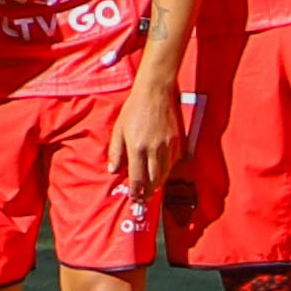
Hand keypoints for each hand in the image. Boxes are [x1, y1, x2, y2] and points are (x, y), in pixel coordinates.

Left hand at [108, 80, 180, 199]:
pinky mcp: (177, 141)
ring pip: (165, 173)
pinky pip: (173, 161)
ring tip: (152, 188)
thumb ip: (116, 151)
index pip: (137, 178)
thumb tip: (113, 170)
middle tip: (144, 198)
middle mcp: (153, 149)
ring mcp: (167, 145)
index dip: (136, 191)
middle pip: (153, 179)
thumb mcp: (119, 129)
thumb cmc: (133, 109)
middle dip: (148, 191)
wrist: (154, 92)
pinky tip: (161, 170)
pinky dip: (167, 169)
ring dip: (158, 183)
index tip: (134, 198)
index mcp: (137, 147)